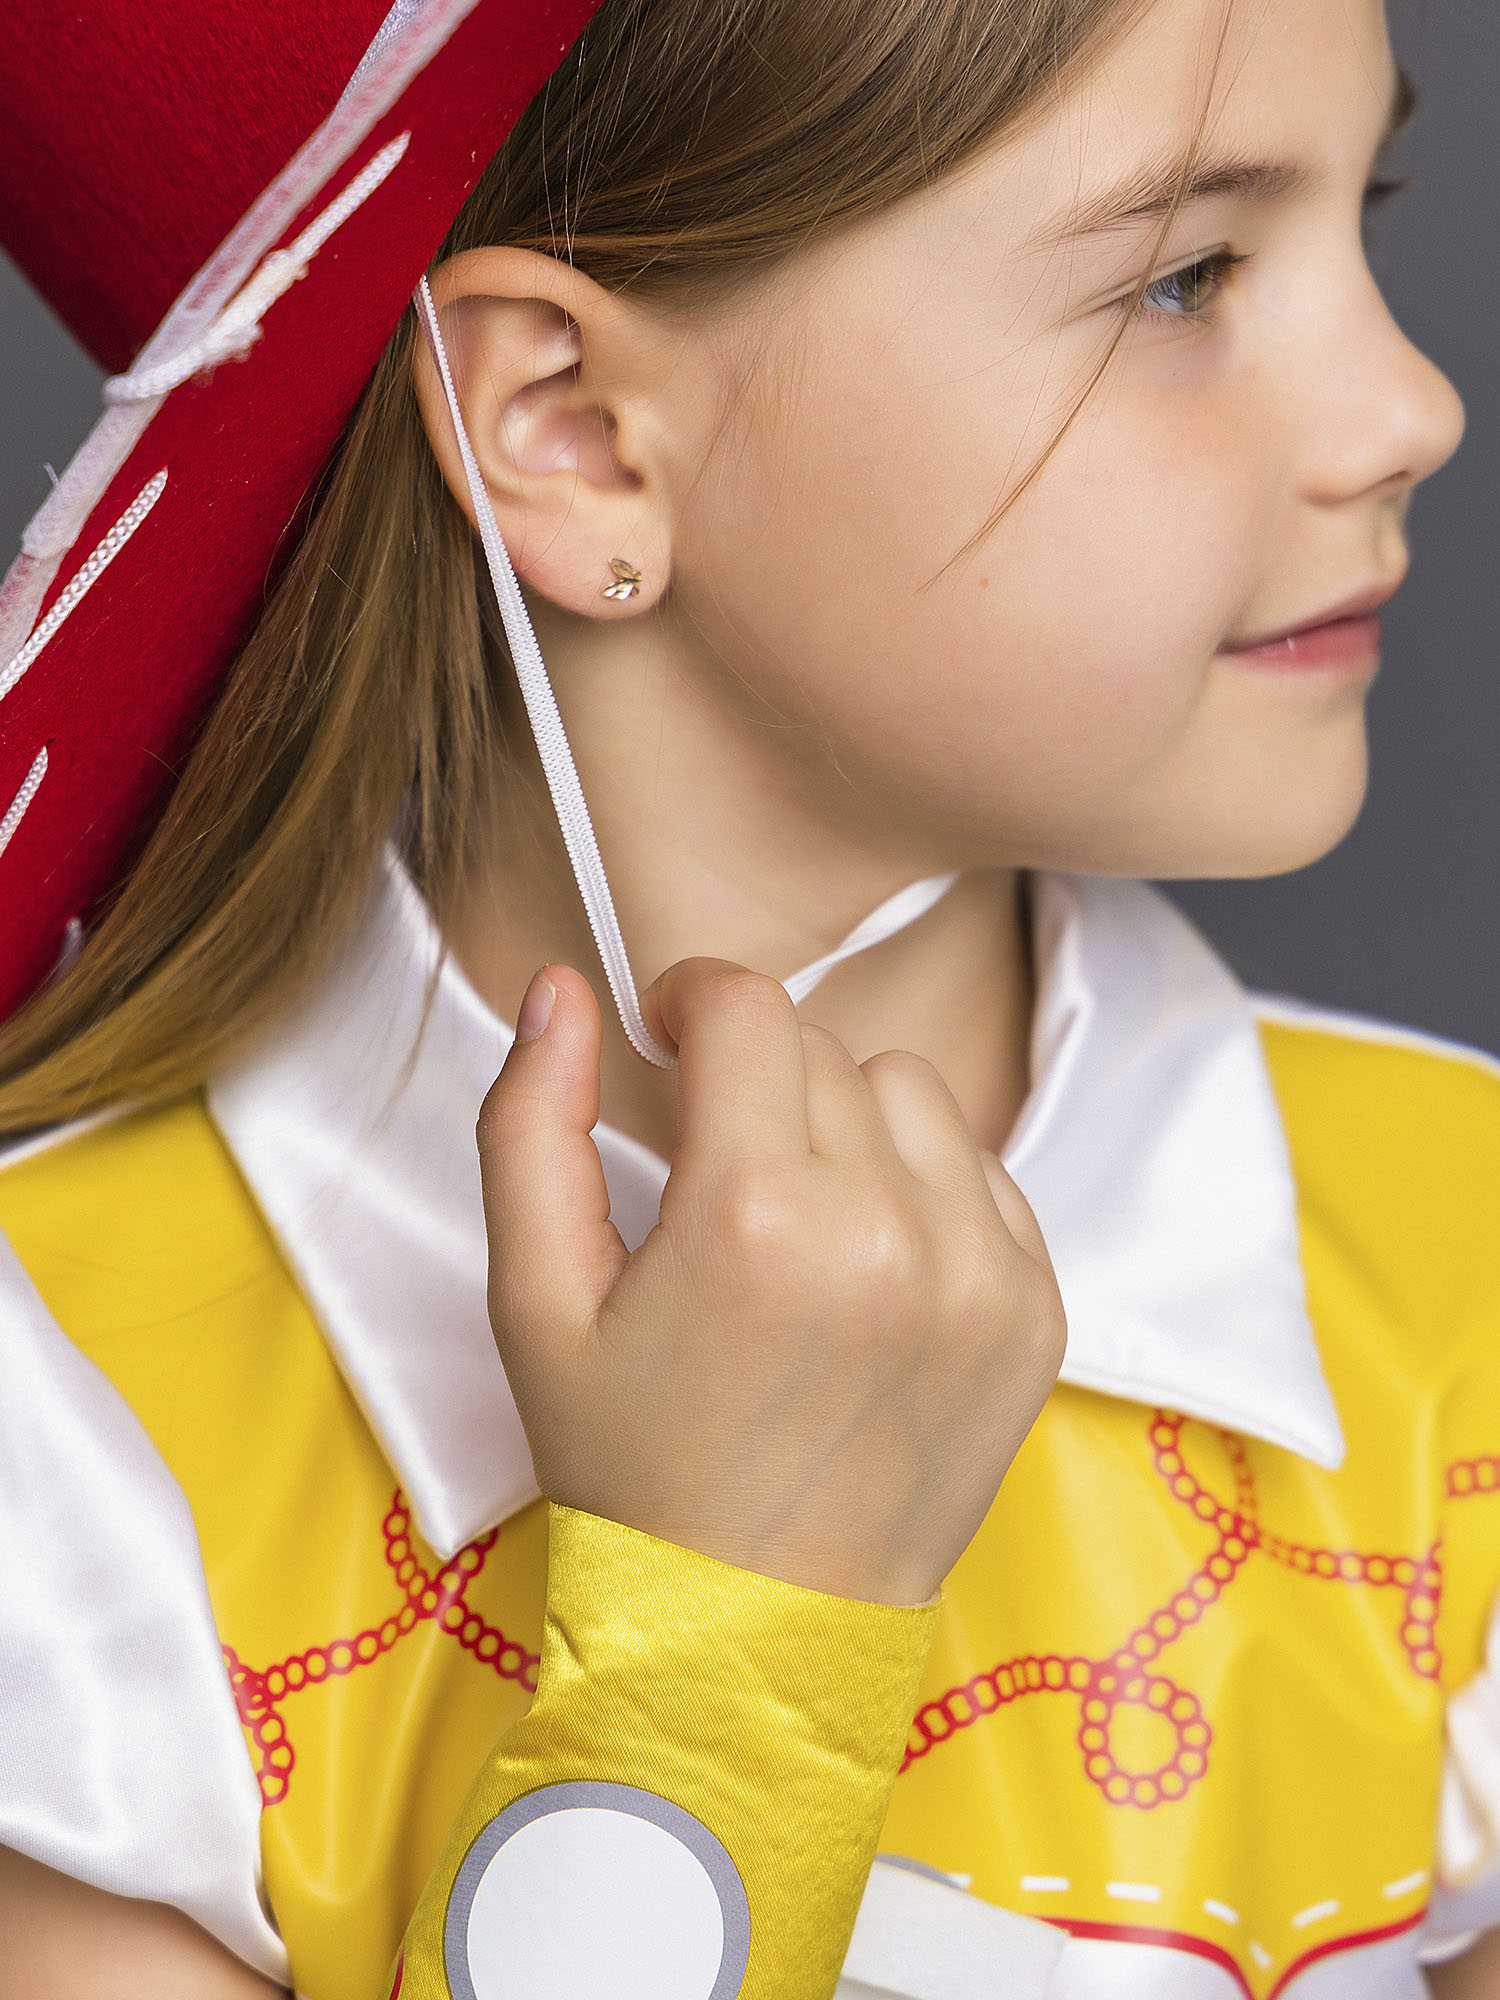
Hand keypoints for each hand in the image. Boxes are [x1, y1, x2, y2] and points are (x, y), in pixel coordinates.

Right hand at [478, 960, 1064, 1605]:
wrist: (752, 1636)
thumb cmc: (631, 1469)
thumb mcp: (535, 1302)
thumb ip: (531, 1124)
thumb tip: (560, 988)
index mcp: (756, 1218)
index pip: (747, 1007)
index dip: (690, 1000)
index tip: (665, 1041)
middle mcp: (889, 1231)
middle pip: (824, 1047)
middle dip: (755, 1079)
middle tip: (712, 1170)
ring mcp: (982, 1273)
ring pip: (913, 1094)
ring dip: (845, 1123)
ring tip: (794, 1218)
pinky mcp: (1036, 1313)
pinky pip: (982, 1174)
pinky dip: (920, 1190)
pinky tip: (863, 1266)